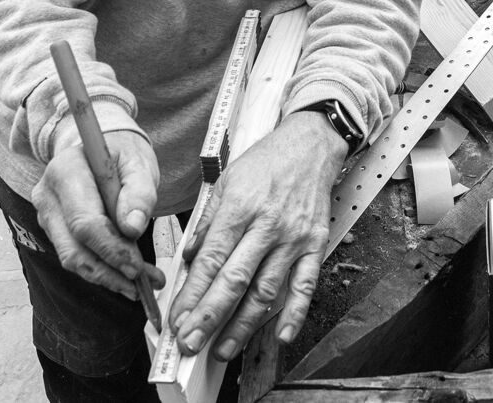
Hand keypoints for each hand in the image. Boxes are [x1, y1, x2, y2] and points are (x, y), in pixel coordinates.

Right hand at [30, 130, 165, 299]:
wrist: (100, 148)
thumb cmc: (122, 154)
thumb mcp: (139, 164)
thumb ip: (139, 193)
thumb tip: (132, 229)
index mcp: (66, 172)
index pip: (84, 222)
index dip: (111, 249)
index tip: (137, 267)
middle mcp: (48, 196)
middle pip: (73, 248)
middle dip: (109, 271)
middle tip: (144, 285)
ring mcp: (47, 215)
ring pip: (72, 258)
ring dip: (107, 277)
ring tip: (141, 286)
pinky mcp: (55, 230)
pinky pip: (76, 256)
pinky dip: (102, 270)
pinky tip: (127, 276)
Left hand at [169, 110, 347, 359]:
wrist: (311, 144)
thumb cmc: (267, 161)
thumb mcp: (226, 182)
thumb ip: (208, 223)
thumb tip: (190, 258)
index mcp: (239, 208)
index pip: (210, 261)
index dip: (191, 294)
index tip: (177, 319)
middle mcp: (266, 226)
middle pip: (234, 280)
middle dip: (209, 316)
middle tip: (190, 344)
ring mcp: (294, 238)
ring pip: (266, 290)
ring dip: (243, 325)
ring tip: (222, 348)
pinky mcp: (315, 244)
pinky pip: (305, 284)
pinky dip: (295, 313)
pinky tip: (282, 336)